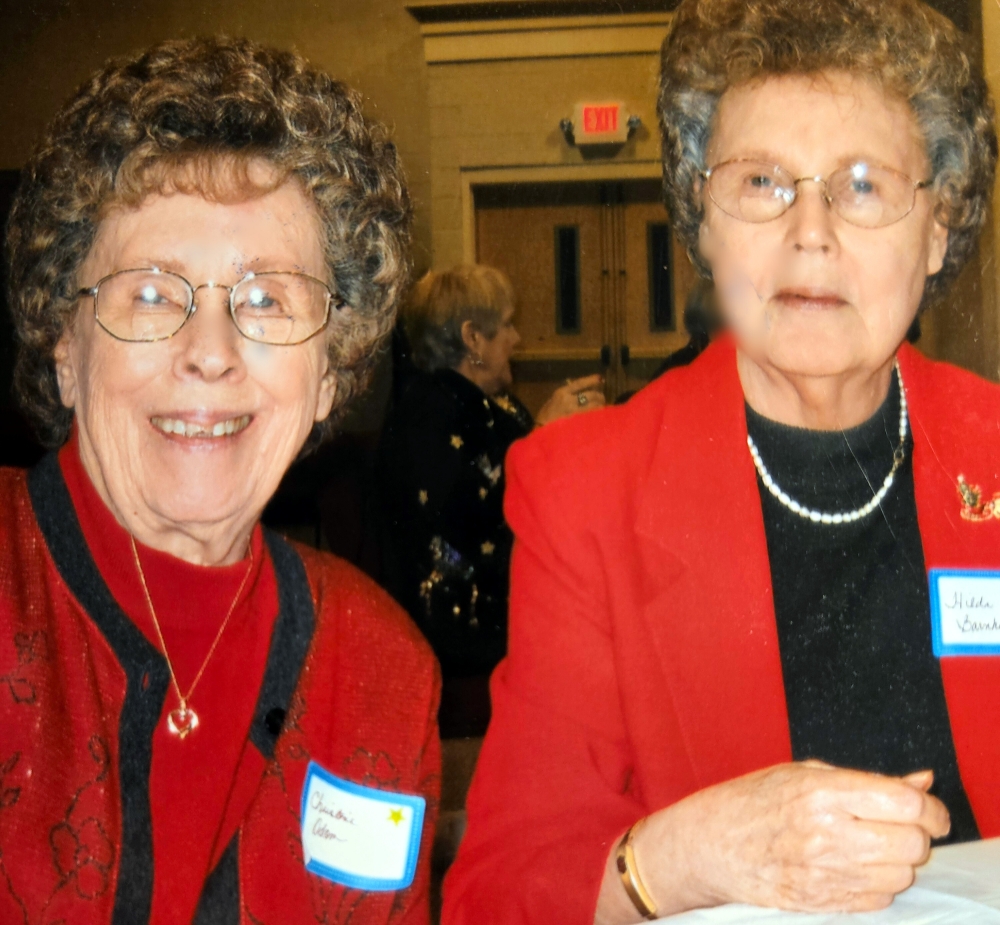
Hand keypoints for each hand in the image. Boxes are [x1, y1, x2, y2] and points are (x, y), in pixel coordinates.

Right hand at [535, 375, 604, 425]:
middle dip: (600, 397)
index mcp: (562, 393)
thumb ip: (566, 395)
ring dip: (600, 407)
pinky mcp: (579, 424)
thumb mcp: (553, 400)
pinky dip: (598, 416)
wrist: (541, 432)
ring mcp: (575, 413)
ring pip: (595, 407)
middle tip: (602, 399)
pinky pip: (593, 417)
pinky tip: (599, 417)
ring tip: (601, 408)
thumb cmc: (545, 416)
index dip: (591, 380)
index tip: (600, 378)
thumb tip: (580, 390)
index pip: (580, 383)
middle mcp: (570, 401)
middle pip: (592, 395)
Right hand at [609, 762, 949, 920]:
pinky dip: (880, 883)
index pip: (905, 804)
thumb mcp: (804, 773)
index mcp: (821, 791)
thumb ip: (865, 780)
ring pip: (902, 875)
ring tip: (872, 844)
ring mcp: (824, 872)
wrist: (710, 844)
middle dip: (917, 834)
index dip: (930, 808)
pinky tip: (856, 865)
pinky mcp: (823, 901)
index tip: (929, 809)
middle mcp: (826, 833)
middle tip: (900, 825)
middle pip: (912, 843)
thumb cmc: (753, 799)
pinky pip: (881, 899)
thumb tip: (920, 780)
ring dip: (898, 861)